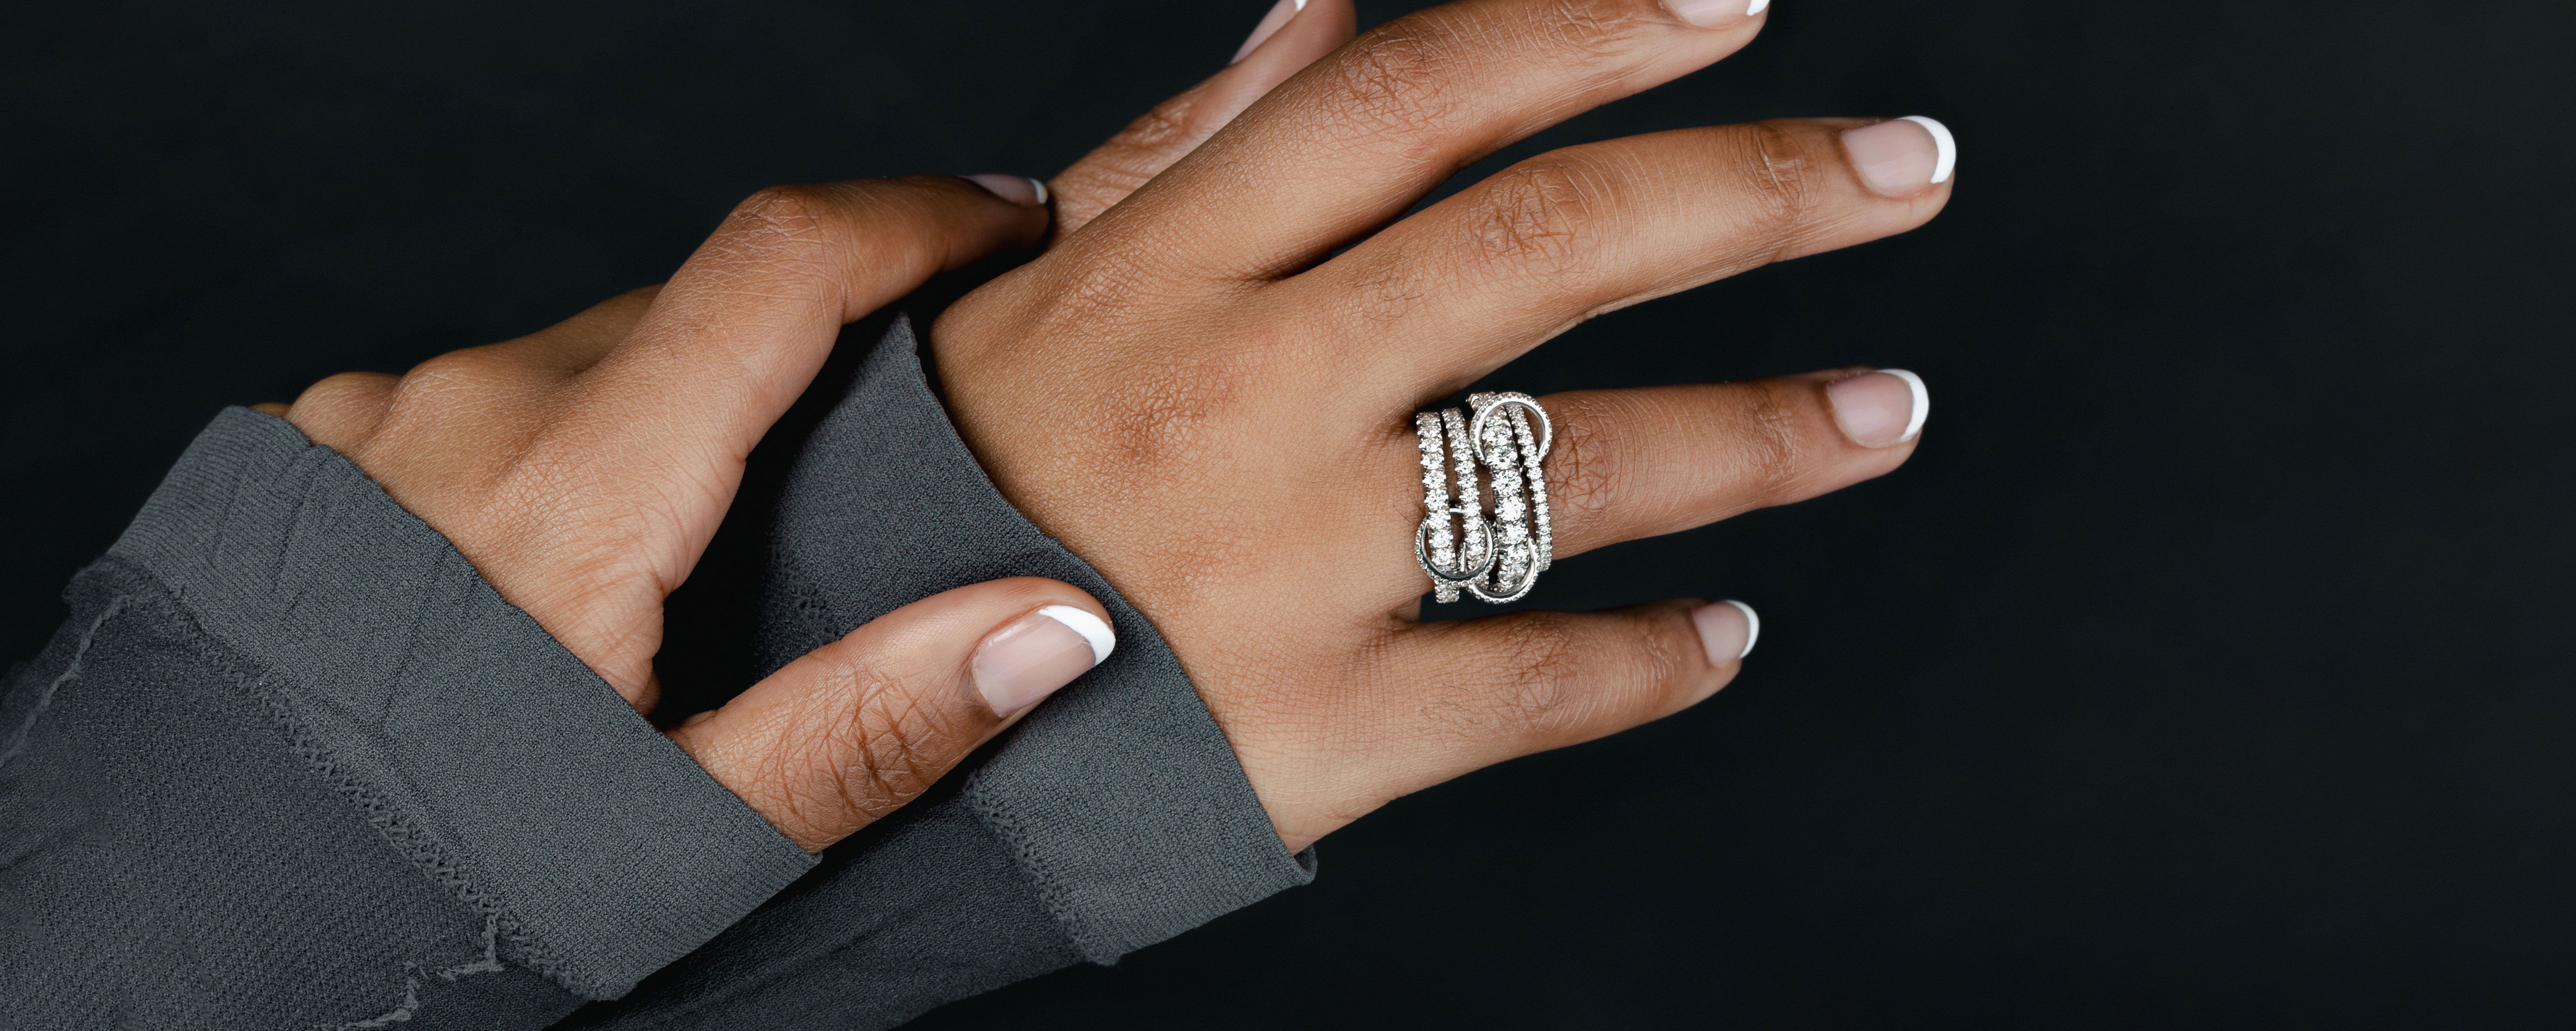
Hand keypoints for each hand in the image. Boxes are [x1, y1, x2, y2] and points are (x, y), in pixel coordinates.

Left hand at [266, 179, 1104, 852]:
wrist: (172, 929)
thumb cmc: (431, 886)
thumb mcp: (677, 833)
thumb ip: (874, 721)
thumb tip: (1053, 627)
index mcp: (575, 487)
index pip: (779, 267)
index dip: (913, 219)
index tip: (1001, 219)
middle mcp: (464, 410)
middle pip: (685, 316)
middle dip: (797, 357)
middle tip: (867, 466)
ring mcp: (368, 422)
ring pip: (578, 360)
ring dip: (662, 416)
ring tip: (692, 563)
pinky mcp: (306, 453)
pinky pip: (476, 402)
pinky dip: (553, 446)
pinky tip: (549, 572)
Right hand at [934, 0, 1956, 849]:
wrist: (816, 721)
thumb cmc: (931, 486)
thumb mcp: (1021, 291)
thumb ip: (1185, 150)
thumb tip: (1323, 6)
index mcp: (1165, 268)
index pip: (1415, 96)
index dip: (1589, 23)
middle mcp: (1243, 394)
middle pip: (1546, 247)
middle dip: (1759, 188)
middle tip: (1912, 165)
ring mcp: (1283, 569)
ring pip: (1576, 469)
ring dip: (1765, 432)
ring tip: (1889, 409)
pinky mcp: (1306, 737)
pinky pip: (1522, 692)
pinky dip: (1644, 666)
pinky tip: (1725, 641)